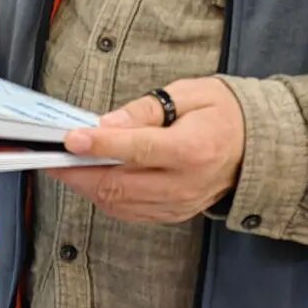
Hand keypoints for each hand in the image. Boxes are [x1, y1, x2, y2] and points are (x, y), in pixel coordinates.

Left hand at [55, 77, 244, 224]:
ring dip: (86, 187)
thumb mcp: (190, 94)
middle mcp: (186, 183)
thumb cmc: (223, 114)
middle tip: (51, 158)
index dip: (100, 145)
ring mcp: (180, 204)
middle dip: (79, 173)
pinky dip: (105, 197)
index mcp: (194, 148)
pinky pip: (130, 212)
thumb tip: (107, 123)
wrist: (256, 147)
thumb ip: (146, 110)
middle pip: (121, 185)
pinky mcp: (174, 214)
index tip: (71, 138)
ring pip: (120, 203)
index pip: (138, 149)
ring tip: (63, 167)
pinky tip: (90, 180)